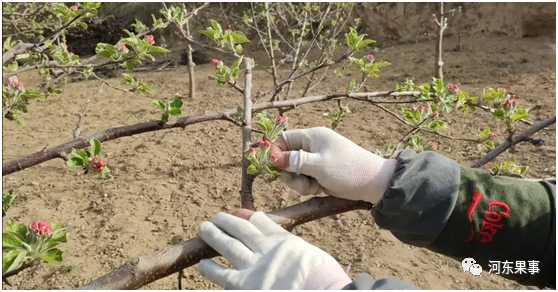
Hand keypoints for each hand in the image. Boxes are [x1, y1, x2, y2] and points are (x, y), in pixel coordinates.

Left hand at [198, 210, 351, 289]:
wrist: (321, 291)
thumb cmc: (325, 279)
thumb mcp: (316, 257)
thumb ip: (300, 253)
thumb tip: (298, 256)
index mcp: (284, 241)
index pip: (263, 222)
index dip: (250, 217)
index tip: (243, 214)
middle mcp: (266, 249)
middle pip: (242, 229)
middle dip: (228, 221)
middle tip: (217, 217)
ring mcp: (253, 266)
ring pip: (228, 245)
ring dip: (215, 234)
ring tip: (204, 227)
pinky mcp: (244, 285)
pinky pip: (222, 275)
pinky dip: (210, 269)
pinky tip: (201, 264)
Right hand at [271, 127, 395, 203]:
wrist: (373, 183)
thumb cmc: (347, 170)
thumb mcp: (319, 165)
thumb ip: (295, 161)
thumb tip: (274, 159)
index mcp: (312, 137)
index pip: (284, 139)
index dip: (277, 152)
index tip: (277, 167)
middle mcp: (312, 146)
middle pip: (286, 157)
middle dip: (289, 173)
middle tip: (301, 182)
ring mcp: (316, 160)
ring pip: (294, 171)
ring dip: (298, 182)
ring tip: (312, 187)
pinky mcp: (320, 173)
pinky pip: (304, 179)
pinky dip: (307, 186)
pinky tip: (318, 189)